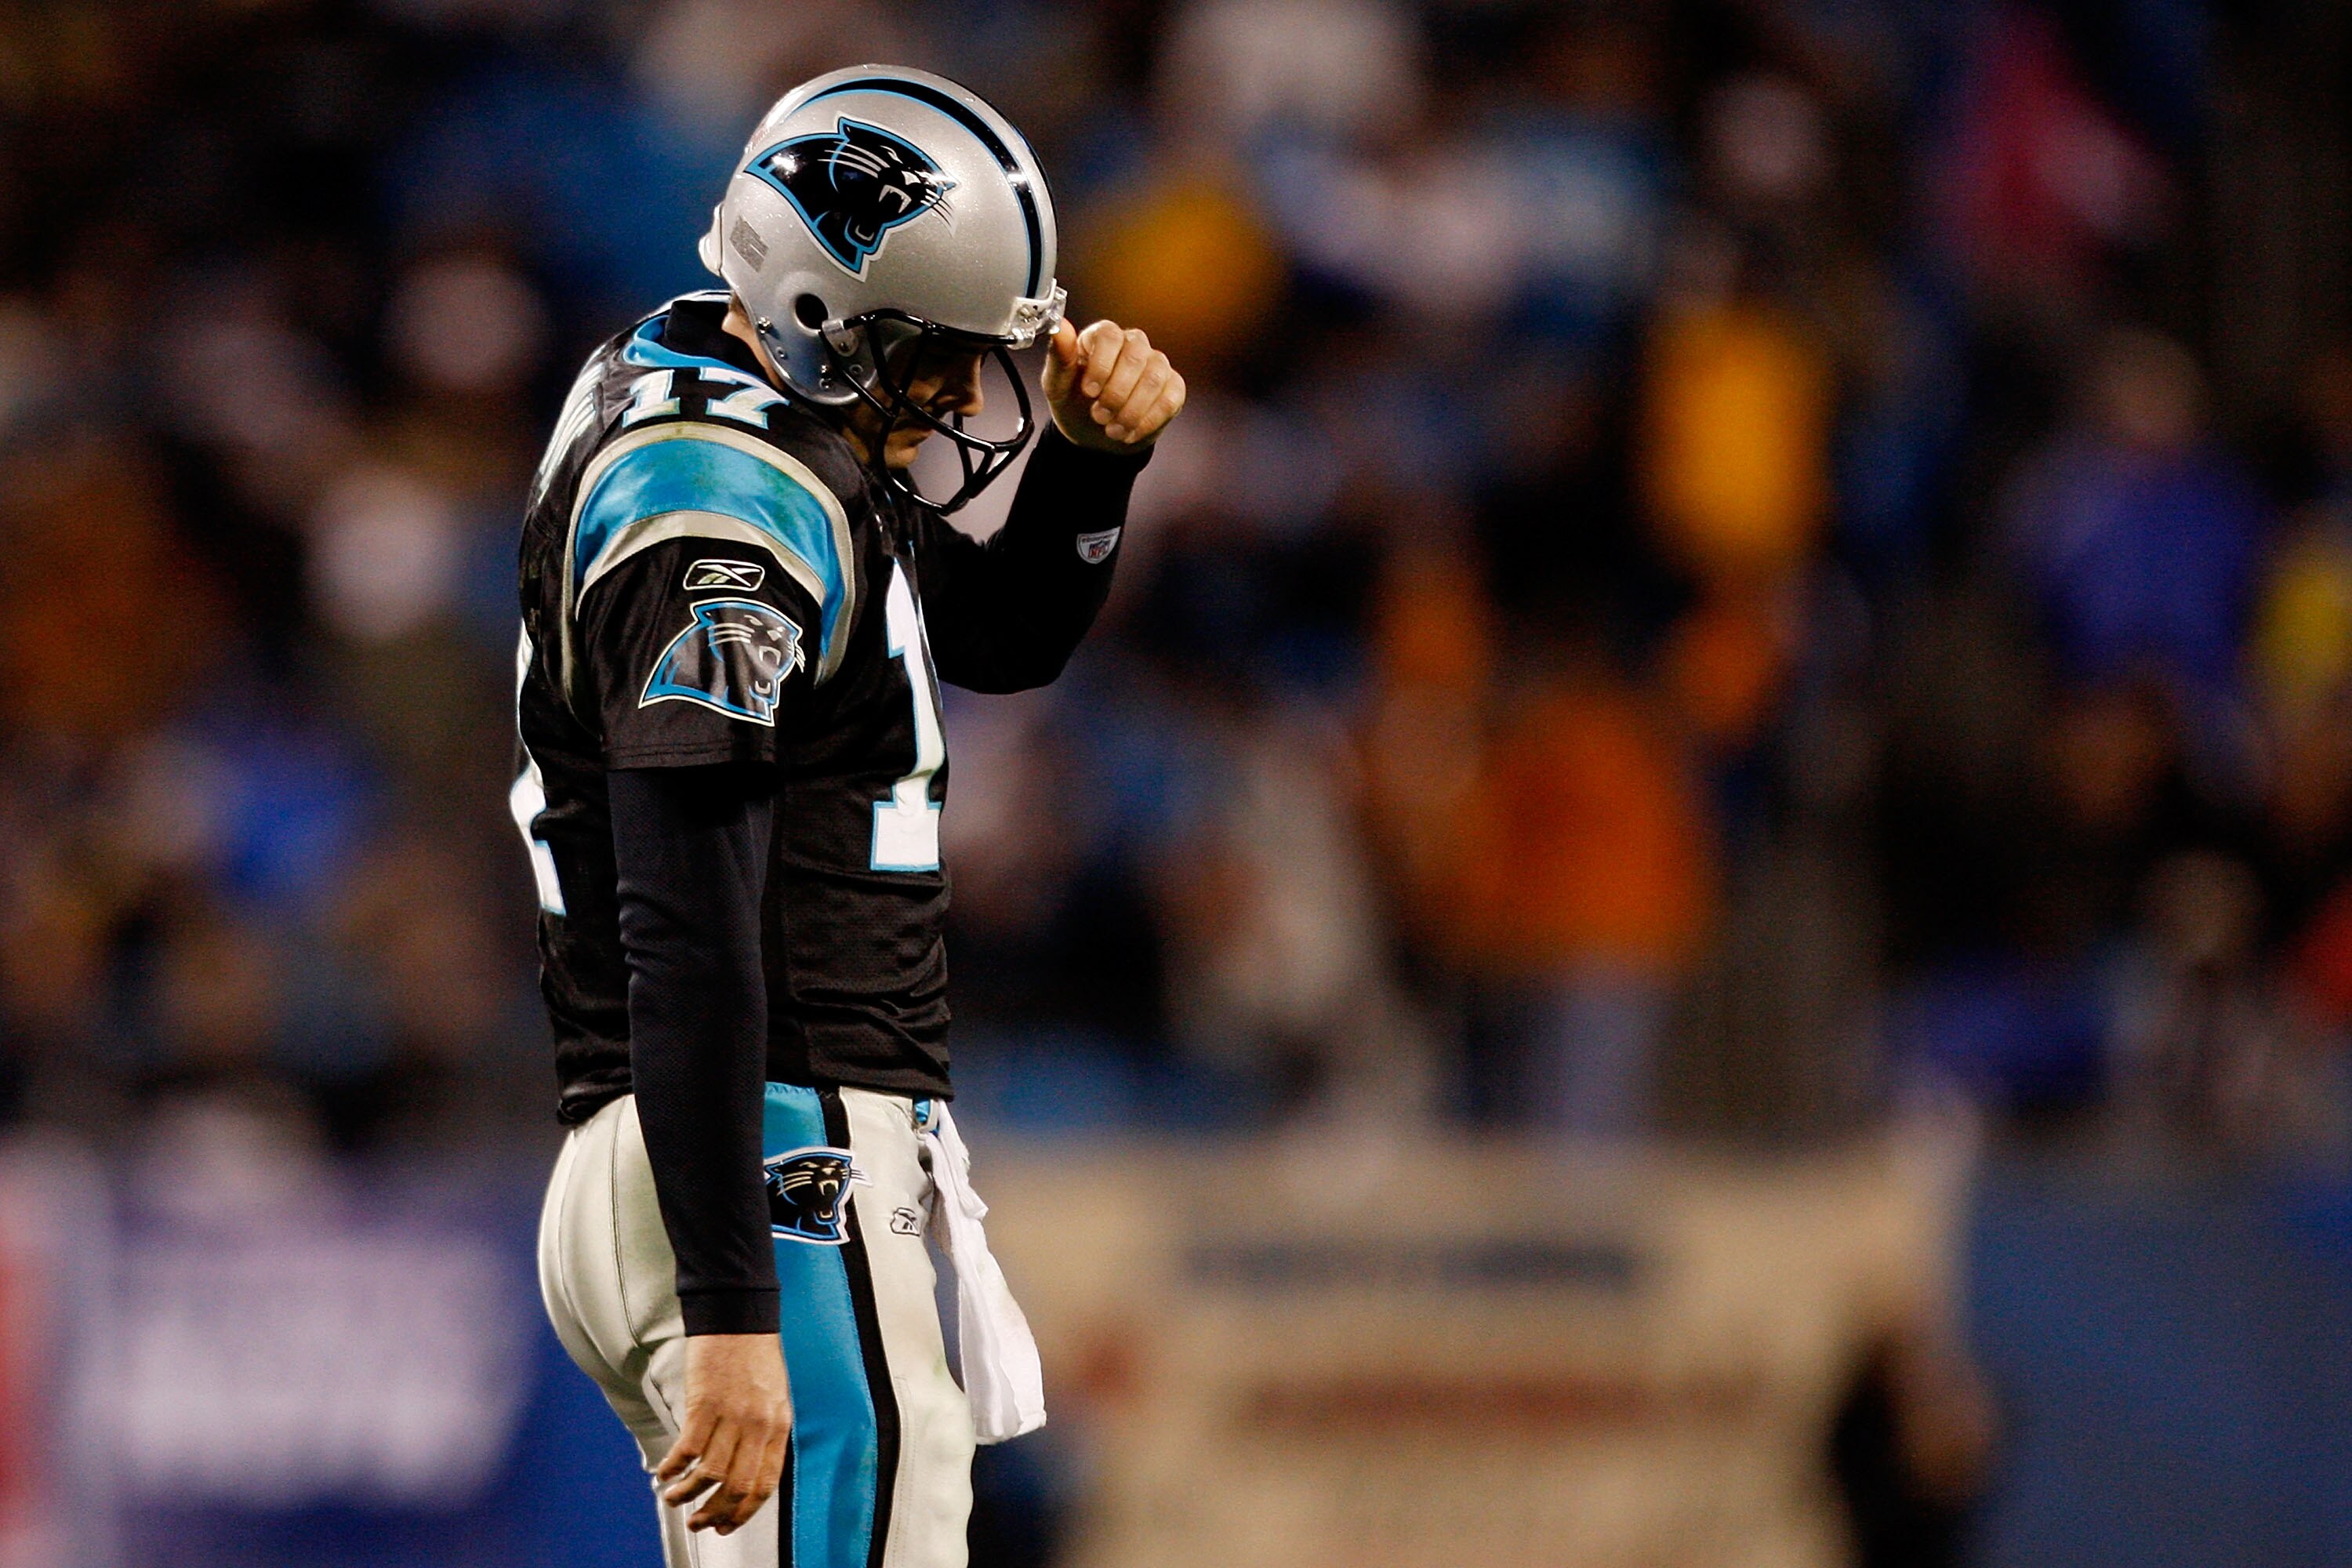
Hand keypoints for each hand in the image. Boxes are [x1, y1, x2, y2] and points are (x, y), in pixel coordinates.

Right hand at [653, 1332, 790, 1534]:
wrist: (740, 1314)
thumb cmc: (755, 1353)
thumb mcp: (773, 1396)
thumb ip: (763, 1432)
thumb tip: (744, 1468)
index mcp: (779, 1425)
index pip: (765, 1484)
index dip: (744, 1512)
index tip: (726, 1525)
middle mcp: (759, 1425)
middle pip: (737, 1486)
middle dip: (714, 1513)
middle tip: (697, 1523)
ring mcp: (733, 1415)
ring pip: (710, 1474)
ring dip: (687, 1494)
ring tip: (673, 1498)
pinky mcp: (706, 1403)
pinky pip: (687, 1449)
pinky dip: (673, 1467)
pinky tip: (663, 1472)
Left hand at [1045, 319, 1185, 451]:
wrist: (1092, 433)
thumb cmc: (1075, 402)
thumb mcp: (1057, 385)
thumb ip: (1059, 357)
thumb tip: (1061, 329)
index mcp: (1103, 336)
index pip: (1109, 336)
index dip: (1101, 365)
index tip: (1089, 392)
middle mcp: (1133, 344)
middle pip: (1135, 358)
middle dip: (1116, 394)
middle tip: (1099, 416)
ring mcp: (1156, 364)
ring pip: (1153, 380)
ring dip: (1131, 411)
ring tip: (1112, 429)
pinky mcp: (1173, 387)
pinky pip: (1169, 400)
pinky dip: (1148, 421)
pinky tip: (1130, 432)